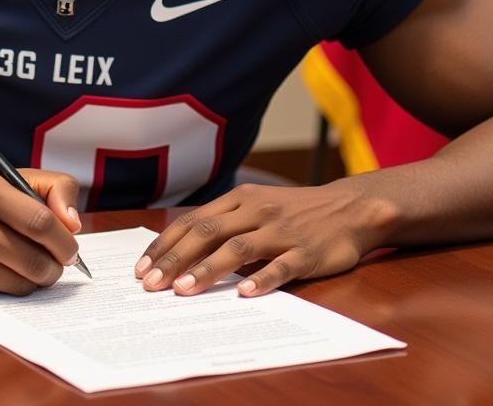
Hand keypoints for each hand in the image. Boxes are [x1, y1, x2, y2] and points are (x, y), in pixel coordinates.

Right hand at [0, 169, 81, 296]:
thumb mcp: (6, 178)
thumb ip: (51, 189)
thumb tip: (74, 225)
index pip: (41, 222)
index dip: (65, 241)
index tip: (71, 249)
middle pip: (36, 259)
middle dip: (56, 266)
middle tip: (57, 262)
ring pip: (22, 282)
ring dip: (35, 279)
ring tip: (29, 264)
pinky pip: (0, 294)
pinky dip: (9, 285)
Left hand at [134, 180, 395, 297]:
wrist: (350, 207)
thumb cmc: (295, 211)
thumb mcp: (257, 206)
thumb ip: (225, 222)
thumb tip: (180, 249)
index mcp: (240, 198)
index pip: (193, 221)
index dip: (165, 244)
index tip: (142, 268)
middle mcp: (256, 210)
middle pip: (207, 233)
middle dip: (176, 259)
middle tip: (151, 284)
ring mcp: (282, 230)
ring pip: (238, 248)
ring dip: (208, 269)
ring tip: (184, 291)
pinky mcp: (307, 252)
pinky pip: (281, 266)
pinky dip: (261, 279)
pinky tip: (243, 293)